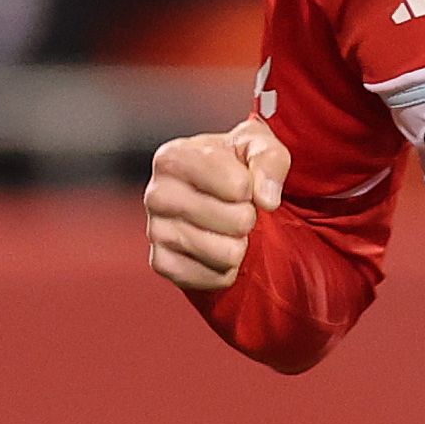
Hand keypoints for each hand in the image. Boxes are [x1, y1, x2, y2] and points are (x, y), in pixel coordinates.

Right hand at [144, 119, 291, 290]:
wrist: (216, 196)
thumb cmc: (236, 164)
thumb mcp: (259, 145)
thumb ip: (269, 160)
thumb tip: (267, 200)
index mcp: (174, 157)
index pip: (239, 186)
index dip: (252, 187)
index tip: (241, 181)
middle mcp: (157, 194)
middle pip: (237, 220)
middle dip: (248, 216)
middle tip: (236, 208)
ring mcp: (155, 231)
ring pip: (227, 253)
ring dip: (239, 244)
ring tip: (226, 228)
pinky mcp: (161, 264)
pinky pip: (212, 278)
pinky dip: (225, 269)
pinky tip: (216, 248)